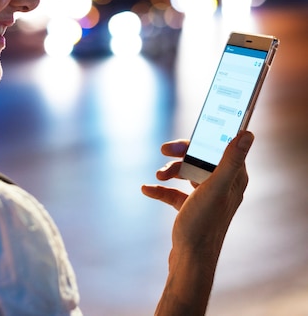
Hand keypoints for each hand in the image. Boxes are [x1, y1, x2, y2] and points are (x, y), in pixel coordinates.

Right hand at [142, 131, 253, 314]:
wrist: (190, 261)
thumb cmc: (203, 225)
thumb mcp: (214, 188)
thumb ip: (230, 160)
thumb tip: (247, 134)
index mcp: (233, 178)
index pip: (220, 147)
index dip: (202, 139)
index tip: (187, 135)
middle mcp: (223, 186)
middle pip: (200, 158)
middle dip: (181, 154)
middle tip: (164, 149)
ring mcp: (206, 198)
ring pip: (186, 173)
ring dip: (169, 171)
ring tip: (157, 176)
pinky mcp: (192, 209)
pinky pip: (174, 192)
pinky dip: (161, 189)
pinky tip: (146, 189)